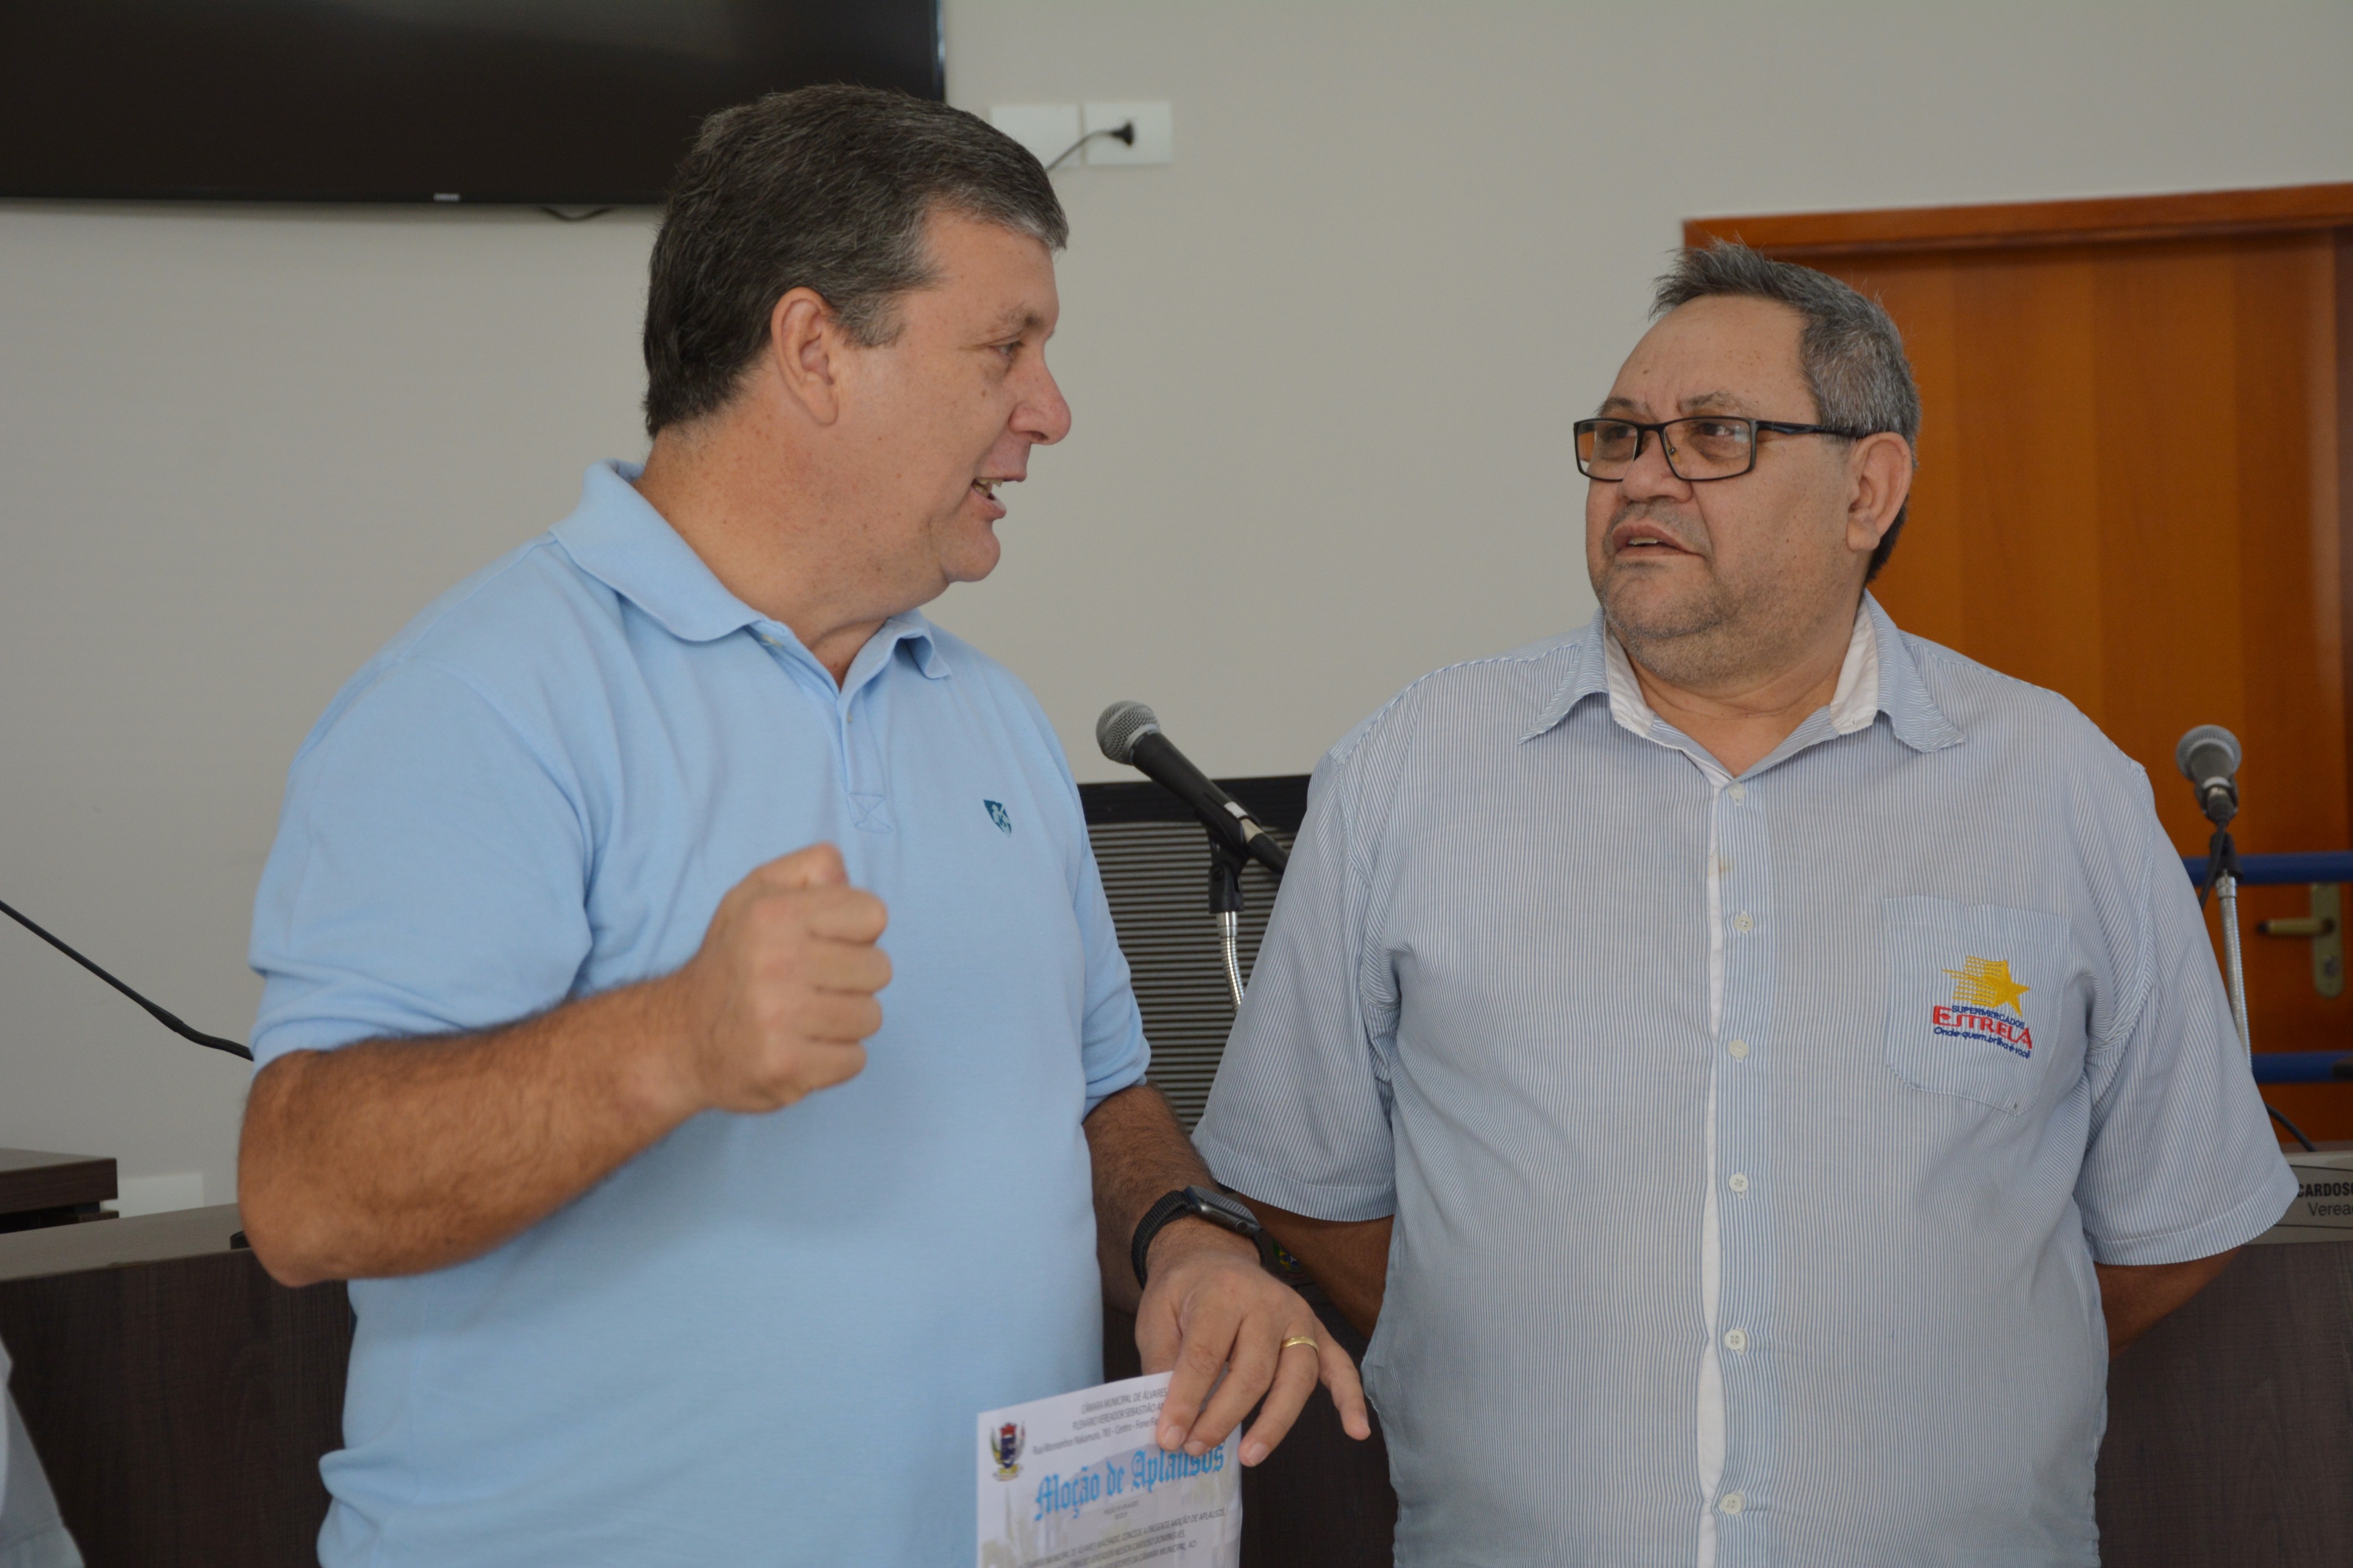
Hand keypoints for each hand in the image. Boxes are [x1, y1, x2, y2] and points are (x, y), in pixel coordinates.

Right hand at [664, 843, 890, 1114]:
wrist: (680, 1037)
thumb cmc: (734, 960)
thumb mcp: (758, 892)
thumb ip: (811, 867)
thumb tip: (848, 877)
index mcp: (772, 913)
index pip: (873, 915)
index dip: (857, 931)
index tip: (828, 942)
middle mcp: (774, 963)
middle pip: (879, 968)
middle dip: (854, 978)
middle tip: (814, 985)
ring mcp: (778, 1019)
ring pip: (871, 1016)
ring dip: (846, 1021)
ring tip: (807, 1017)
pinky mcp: (785, 1067)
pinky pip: (855, 1060)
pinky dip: (834, 1058)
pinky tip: (802, 1047)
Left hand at [1136, 1221, 1371, 1466]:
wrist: (1210, 1256)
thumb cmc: (1183, 1291)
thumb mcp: (1156, 1316)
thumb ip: (1162, 1363)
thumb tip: (1170, 1422)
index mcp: (1224, 1293)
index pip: (1206, 1356)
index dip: (1187, 1401)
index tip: (1169, 1437)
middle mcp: (1268, 1302)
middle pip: (1253, 1372)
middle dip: (1223, 1418)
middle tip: (1195, 1449)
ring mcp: (1299, 1316)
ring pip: (1295, 1378)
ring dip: (1274, 1423)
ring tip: (1249, 1455)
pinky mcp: (1317, 1331)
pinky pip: (1339, 1366)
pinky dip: (1350, 1399)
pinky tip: (1355, 1430)